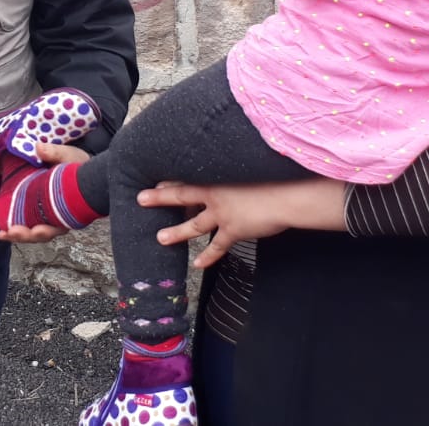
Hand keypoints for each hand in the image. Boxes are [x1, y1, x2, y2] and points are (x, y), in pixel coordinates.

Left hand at [0, 143, 91, 243]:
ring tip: (3, 234)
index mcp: (70, 207)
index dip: (48, 230)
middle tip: (13, 232)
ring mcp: (48, 216)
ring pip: (34, 233)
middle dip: (28, 235)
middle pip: (45, 233)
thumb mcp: (69, 156)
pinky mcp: (37, 212)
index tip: (37, 230)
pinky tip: (2, 232)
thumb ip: (55, 154)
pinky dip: (15, 229)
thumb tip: (39, 148)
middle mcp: (59, 217)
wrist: (77, 165)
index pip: (60, 224)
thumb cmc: (77, 164)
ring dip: (19, 235)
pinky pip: (27, 225)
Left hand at [137, 178, 347, 268]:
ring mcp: (223, 214)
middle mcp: (216, 195)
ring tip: (160, 238)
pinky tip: (197, 265)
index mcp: (218, 177)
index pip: (189, 175)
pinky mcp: (234, 230)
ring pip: (194, 226)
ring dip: (176, 233)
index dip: (171, 177)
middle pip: (182, 196)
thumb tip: (235, 165)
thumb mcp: (251, 164)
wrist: (288, 195)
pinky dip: (208, 257)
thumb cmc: (275, 174)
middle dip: (160, 198)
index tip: (155, 178)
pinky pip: (217, 246)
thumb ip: (239, 167)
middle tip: (141, 199)